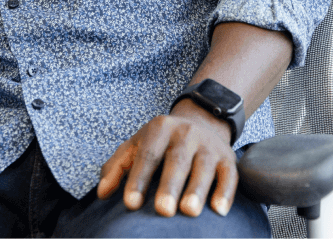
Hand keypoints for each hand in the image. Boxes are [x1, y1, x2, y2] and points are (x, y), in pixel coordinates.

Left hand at [96, 101, 237, 217]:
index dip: (138, 179)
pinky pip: (229, 175)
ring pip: (203, 167)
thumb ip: (117, 167)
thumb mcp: (136, 146)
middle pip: (177, 160)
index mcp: (160, 130)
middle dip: (169, 186)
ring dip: (197, 190)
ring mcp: (209, 146)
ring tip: (189, 211)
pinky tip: (219, 210)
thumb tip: (102, 193)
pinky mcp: (227, 159)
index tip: (130, 203)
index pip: (147, 155)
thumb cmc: (161, 143)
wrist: (200, 122)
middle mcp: (186, 134)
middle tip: (163, 210)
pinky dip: (225, 192)